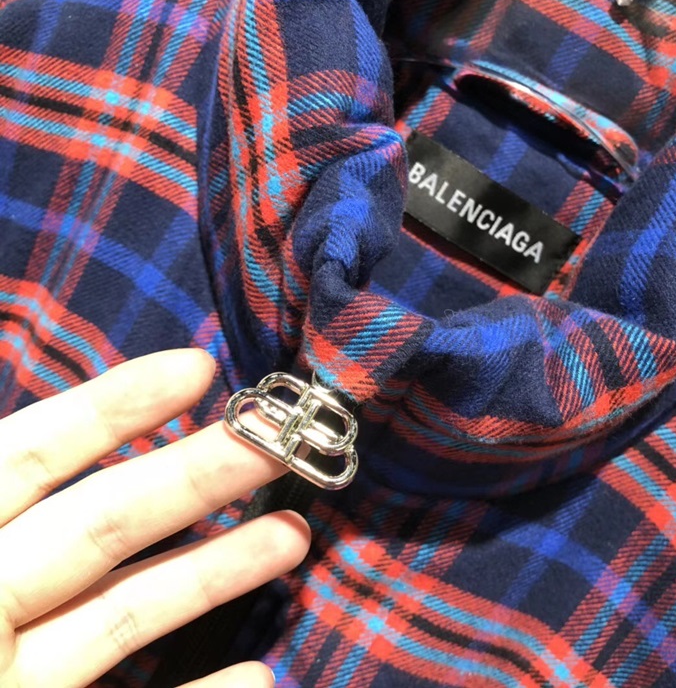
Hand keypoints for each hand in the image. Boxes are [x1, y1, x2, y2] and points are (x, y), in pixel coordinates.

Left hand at [0, 349, 309, 686]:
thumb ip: (38, 517)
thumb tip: (170, 567)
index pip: (30, 456)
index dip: (111, 406)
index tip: (196, 370)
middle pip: (104, 519)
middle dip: (196, 474)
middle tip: (280, 442)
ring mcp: (19, 669)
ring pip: (126, 606)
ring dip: (216, 573)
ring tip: (295, 537)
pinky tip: (258, 674)